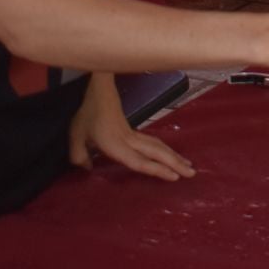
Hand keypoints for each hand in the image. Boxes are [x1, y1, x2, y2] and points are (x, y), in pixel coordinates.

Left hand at [68, 73, 195, 180]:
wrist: (99, 91)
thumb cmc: (87, 114)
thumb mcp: (75, 135)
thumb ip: (78, 155)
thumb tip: (87, 170)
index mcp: (116, 144)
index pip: (139, 161)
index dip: (157, 170)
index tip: (174, 177)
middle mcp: (129, 140)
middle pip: (156, 153)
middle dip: (175, 163)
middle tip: (192, 173)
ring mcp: (133, 135)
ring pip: (158, 146)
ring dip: (174, 156)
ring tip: (189, 165)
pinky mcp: (134, 132)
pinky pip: (154, 142)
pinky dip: (166, 150)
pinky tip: (172, 155)